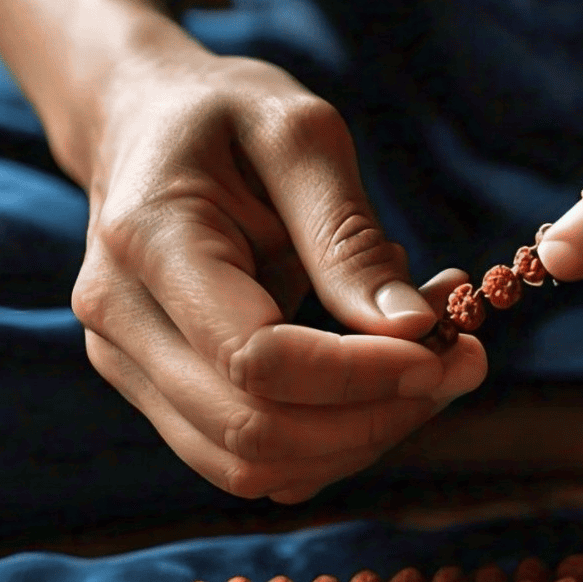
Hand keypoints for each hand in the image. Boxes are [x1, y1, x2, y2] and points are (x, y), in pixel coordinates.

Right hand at [72, 49, 485, 502]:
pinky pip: (250, 459)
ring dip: (359, 438)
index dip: (363, 375)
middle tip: (462, 361)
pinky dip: (328, 439)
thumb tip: (412, 334)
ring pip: (253, 466)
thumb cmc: (226, 114)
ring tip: (425, 363)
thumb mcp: (300, 134)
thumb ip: (347, 236)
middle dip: (377, 416)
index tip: (446, 349)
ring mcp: (127, 366)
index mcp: (148, 242)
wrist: (142, 123)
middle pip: (255, 433)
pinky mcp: (155, 393)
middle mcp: (120, 321)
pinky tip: (374, 378)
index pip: (257, 360)